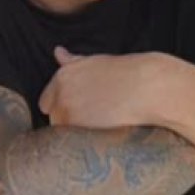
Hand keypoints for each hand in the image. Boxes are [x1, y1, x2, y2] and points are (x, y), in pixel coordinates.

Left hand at [39, 48, 188, 127]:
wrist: (148, 87)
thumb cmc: (128, 73)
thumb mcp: (96, 62)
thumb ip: (72, 62)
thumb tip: (58, 52)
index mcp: (62, 75)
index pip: (46, 101)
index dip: (63, 107)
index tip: (81, 108)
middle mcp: (60, 92)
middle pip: (52, 117)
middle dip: (67, 119)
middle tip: (93, 117)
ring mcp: (66, 110)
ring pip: (62, 131)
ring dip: (75, 131)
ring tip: (100, 124)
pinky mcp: (77, 127)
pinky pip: (73, 142)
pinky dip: (83, 141)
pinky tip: (101, 132)